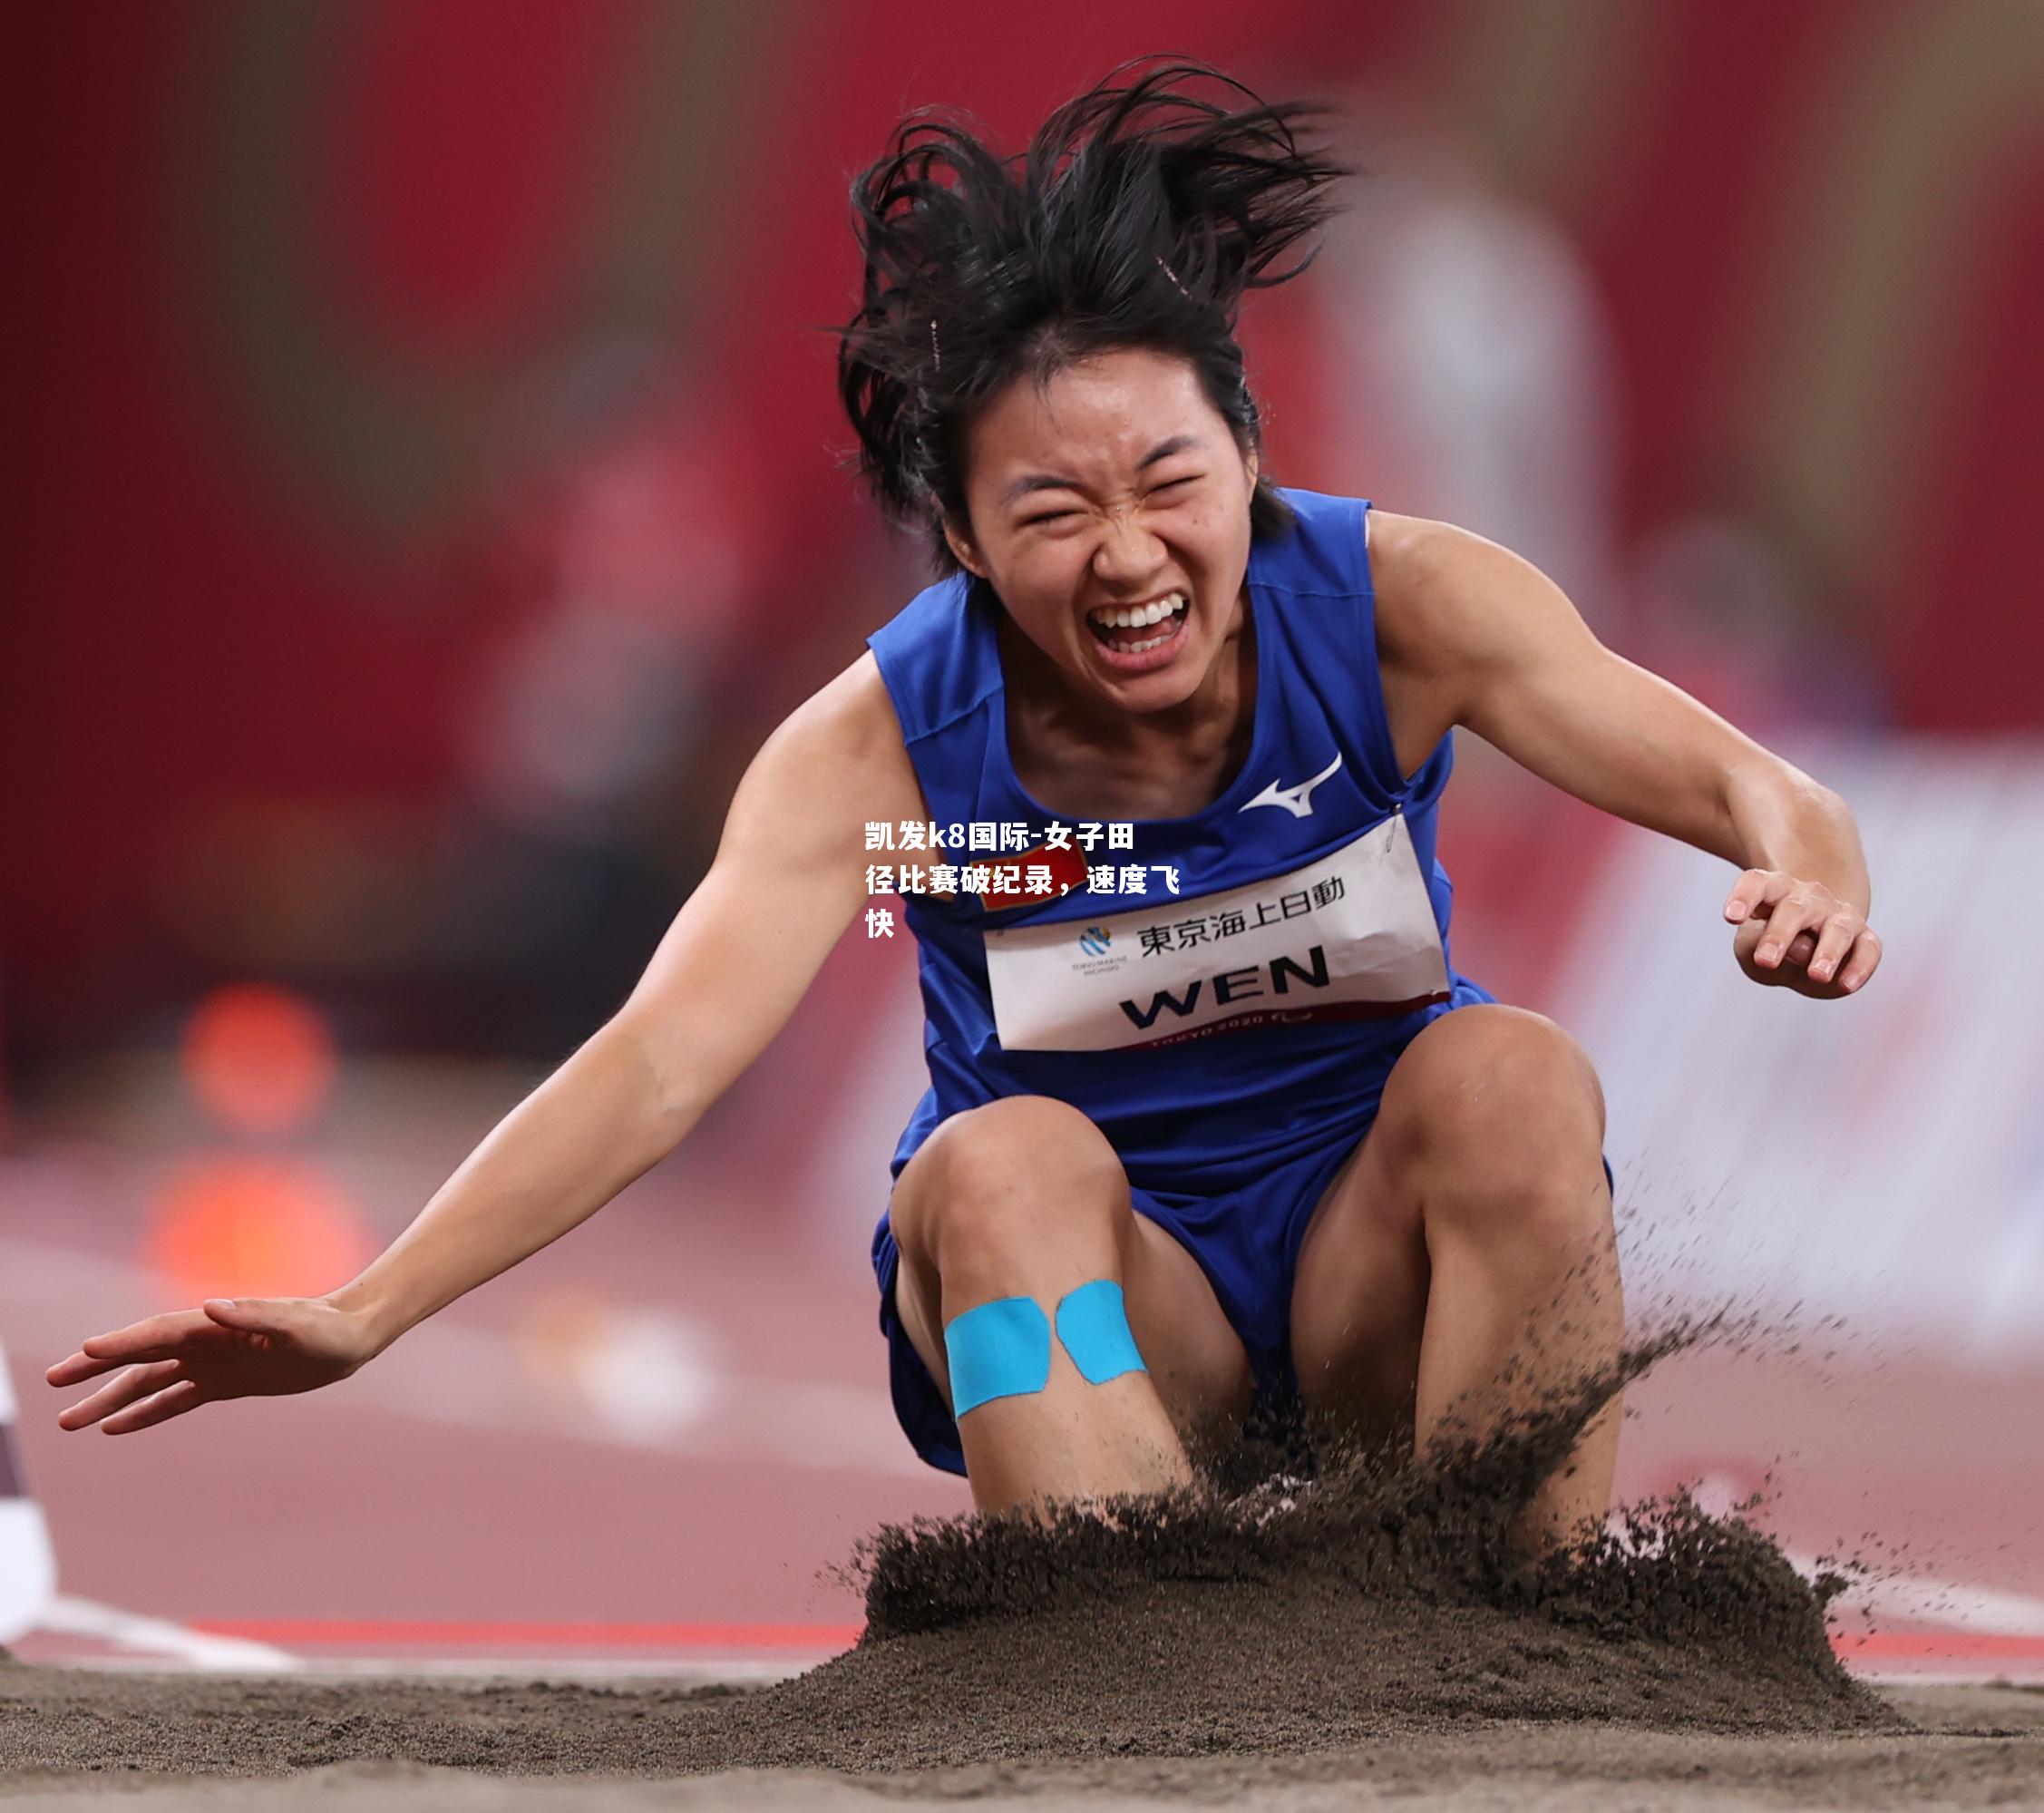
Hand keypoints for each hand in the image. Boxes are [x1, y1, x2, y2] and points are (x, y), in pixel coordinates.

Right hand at [45, 1296, 376, 1434]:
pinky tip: (114, 1428)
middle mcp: (205, 1342)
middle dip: (96, 1370)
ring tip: (70, 1421)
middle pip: (139, 1356)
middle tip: (53, 1383)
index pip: (158, 1334)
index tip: (85, 1353)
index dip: (123, 1344)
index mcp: (216, 1325)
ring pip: (148, 1383)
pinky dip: (144, 1414)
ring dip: (110, 1400)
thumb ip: (254, 1315)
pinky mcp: (223, 1384)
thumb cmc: (324, 1329)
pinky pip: (174, 1401)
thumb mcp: (295, 1325)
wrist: (347, 1340)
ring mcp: (211, 1364)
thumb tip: (214, 1307)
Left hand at [1723, 869, 1881, 998]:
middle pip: (1794, 909)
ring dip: (1827, 952)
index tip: (1730, 917)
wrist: (1810, 946)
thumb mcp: (1750, 949)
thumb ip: (1758, 946)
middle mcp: (1808, 898)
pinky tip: (1846, 986)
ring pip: (1837, 928)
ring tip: (1816, 976)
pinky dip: (1860, 967)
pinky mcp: (1865, 938)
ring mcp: (1839, 915)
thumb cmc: (1771, 945)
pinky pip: (1869, 949)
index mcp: (1773, 891)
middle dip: (1779, 935)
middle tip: (1765, 961)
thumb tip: (1801, 949)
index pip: (1756, 883)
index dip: (1744, 897)